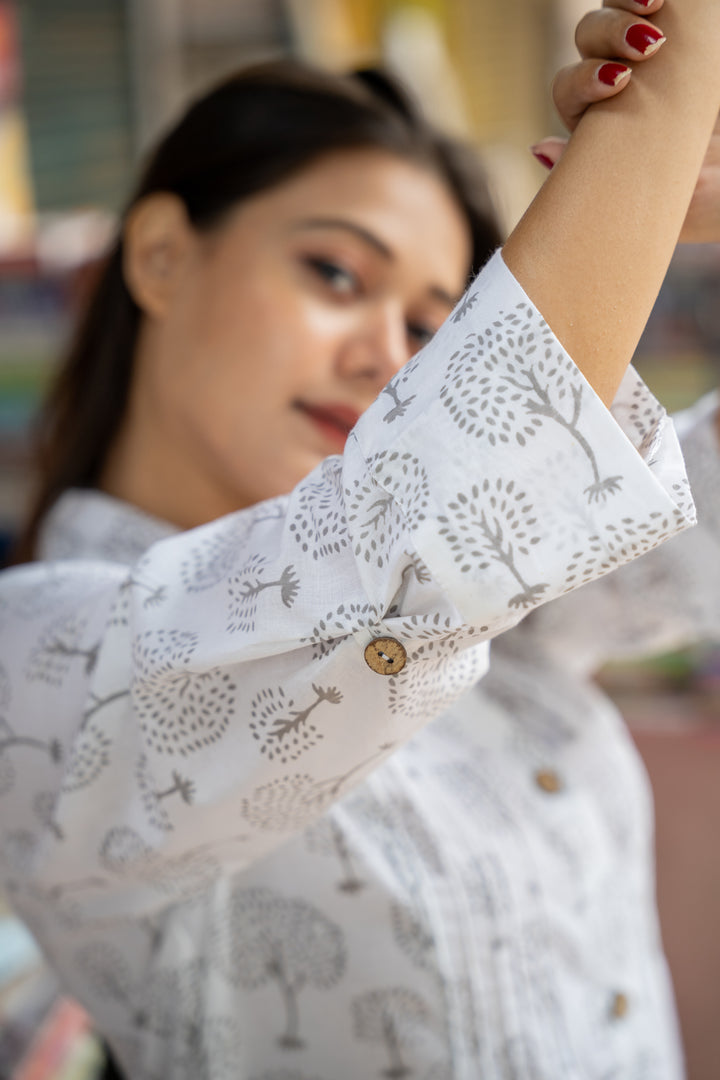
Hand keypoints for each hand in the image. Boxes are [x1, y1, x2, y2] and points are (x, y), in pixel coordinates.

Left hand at [534, 0, 719, 243]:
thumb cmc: (705, 193)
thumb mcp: (661, 194)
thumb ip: (601, 176)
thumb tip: (539, 146)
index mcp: (598, 120)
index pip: (569, 88)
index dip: (583, 80)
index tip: (618, 82)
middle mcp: (615, 78)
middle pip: (589, 39)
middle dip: (609, 34)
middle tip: (649, 45)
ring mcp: (647, 53)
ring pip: (613, 12)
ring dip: (623, 7)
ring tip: (655, 8)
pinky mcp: (683, 33)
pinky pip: (656, 2)